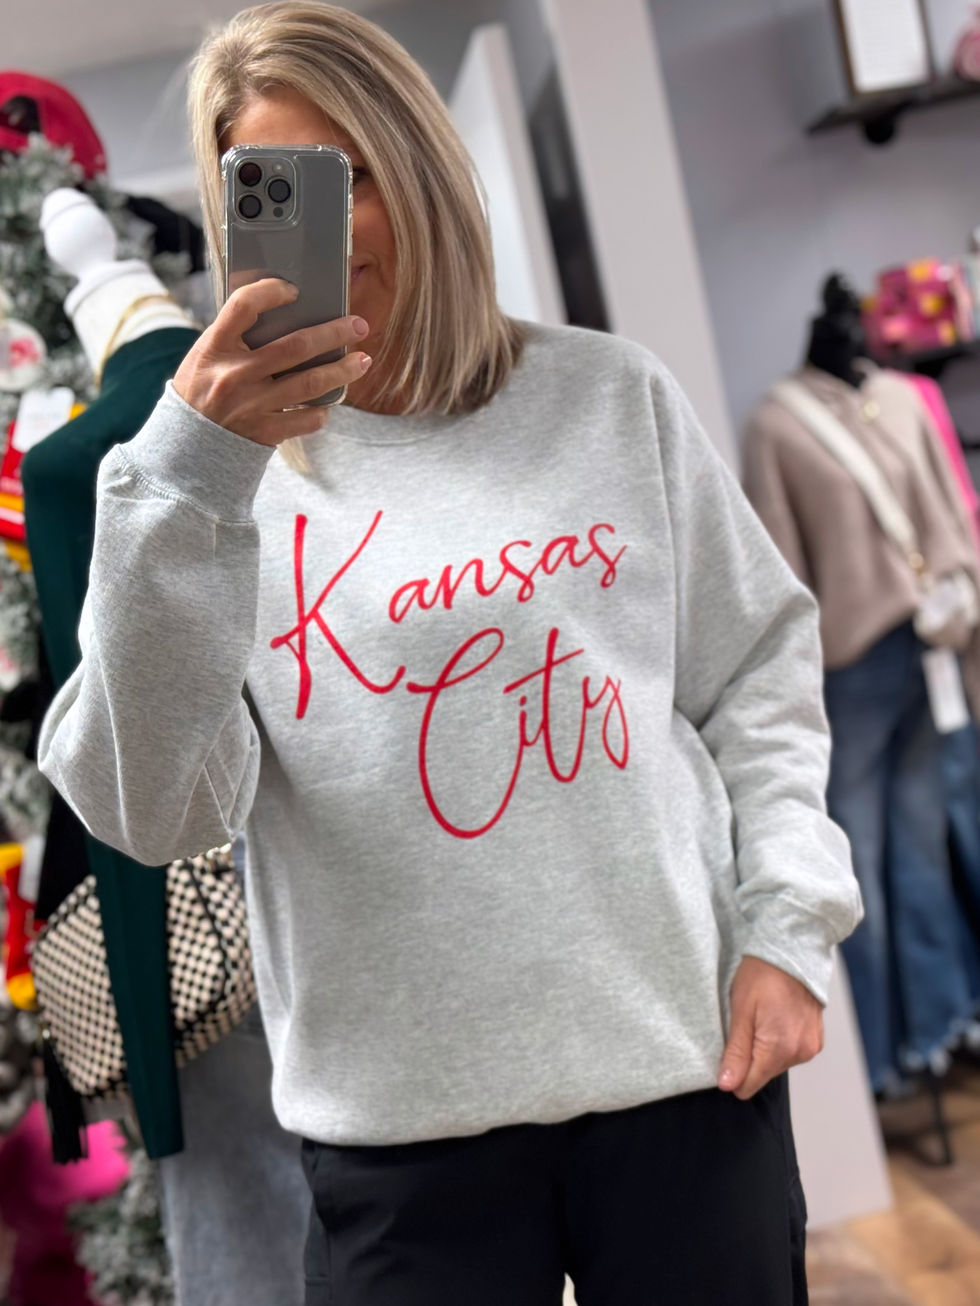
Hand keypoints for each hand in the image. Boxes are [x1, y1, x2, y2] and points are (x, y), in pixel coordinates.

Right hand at [172, 277, 372, 445]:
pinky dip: (322, 410)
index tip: (294, 290)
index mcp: (215, 347)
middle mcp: (235, 374)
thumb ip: (238, 337)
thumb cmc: (202, 389)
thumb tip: (289, 314)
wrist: (186, 445)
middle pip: (296, 346)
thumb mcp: (207, 356)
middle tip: (359, 325)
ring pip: (311, 383)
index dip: (271, 291)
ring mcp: (252, 405)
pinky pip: (307, 419)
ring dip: (343, 370)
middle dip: (334, 333)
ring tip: (363, 361)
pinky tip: (329, 401)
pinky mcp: (265, 432)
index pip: (244, 306)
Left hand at [718, 955, 823, 1099]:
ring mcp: (811, 1047)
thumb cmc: (761, 976)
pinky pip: (790, 1053)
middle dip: (750, 1056)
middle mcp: (800, 1053)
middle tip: (746, 1024)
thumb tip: (728, 1085)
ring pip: (776, 1064)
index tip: (729, 1046)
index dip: (733, 1071)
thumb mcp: (740, 1011)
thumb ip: (736, 1051)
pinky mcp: (816, 1040)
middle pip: (763, 1075)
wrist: (791, 951)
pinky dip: (779, 1042)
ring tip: (761, 1018)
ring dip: (765, 1048)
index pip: (748, 1085)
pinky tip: (774, 1019)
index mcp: (779, 1049)